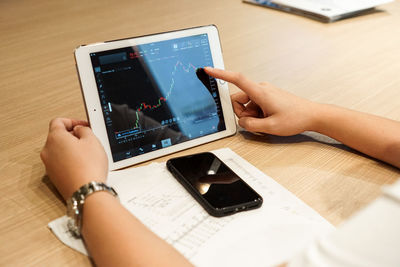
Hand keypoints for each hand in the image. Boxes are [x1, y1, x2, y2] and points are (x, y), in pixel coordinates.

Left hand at [40, 118, 107, 199]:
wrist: (86, 191)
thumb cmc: (89, 167)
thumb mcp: (92, 140)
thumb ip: (84, 129)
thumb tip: (80, 129)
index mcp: (55, 138)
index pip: (58, 121)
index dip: (73, 121)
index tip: (83, 125)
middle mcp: (48, 151)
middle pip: (58, 136)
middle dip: (73, 135)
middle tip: (88, 139)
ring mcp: (49, 165)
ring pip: (59, 150)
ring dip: (72, 149)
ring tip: (88, 153)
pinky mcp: (54, 176)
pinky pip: (61, 163)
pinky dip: (70, 161)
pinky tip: (84, 165)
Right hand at [204, 67, 318, 135]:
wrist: (312, 115)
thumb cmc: (296, 118)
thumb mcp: (270, 127)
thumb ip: (251, 125)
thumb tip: (242, 122)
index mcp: (260, 92)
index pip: (237, 79)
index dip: (221, 73)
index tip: (209, 70)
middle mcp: (261, 89)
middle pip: (238, 98)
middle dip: (242, 113)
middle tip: (256, 122)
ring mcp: (264, 92)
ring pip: (245, 103)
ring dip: (251, 114)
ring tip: (266, 121)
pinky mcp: (267, 96)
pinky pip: (253, 104)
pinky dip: (256, 113)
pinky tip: (268, 118)